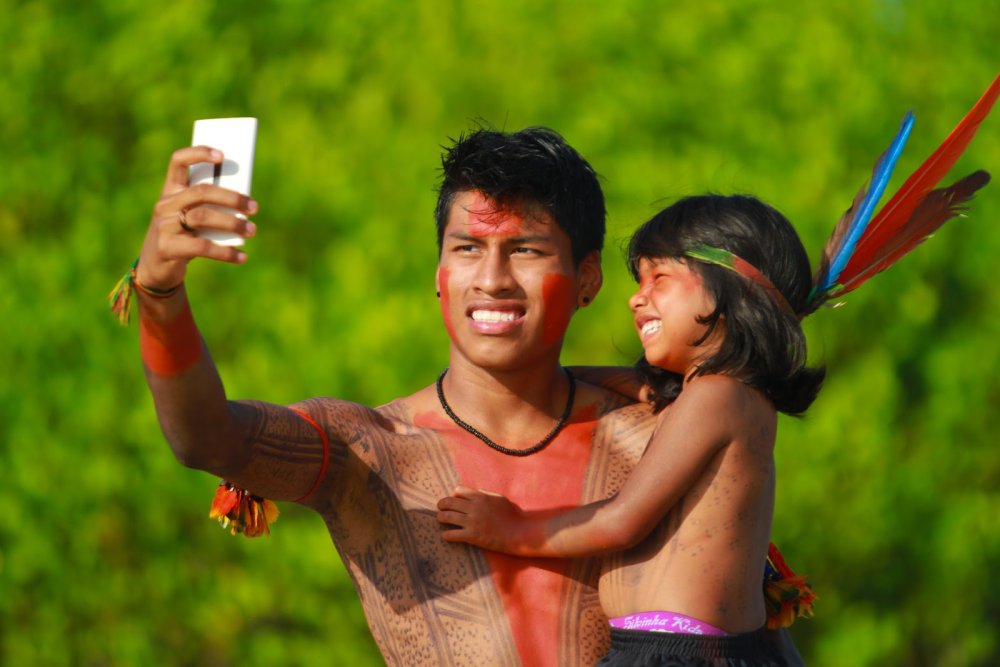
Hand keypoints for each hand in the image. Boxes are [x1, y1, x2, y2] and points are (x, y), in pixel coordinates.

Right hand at [136, 146, 258, 290]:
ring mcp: (164, 226)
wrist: (155, 268)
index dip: (198, 153)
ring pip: (203, 217)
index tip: (222, 155)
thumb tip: (246, 206)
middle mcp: (165, 204)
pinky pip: (202, 247)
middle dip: (232, 198)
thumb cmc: (182, 237)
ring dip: (233, 224)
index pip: (178, 162)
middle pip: (201, 192)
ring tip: (252, 231)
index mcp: (171, 191)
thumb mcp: (190, 218)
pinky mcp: (167, 248)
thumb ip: (209, 208)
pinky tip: (242, 257)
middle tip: (254, 207)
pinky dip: (226, 252)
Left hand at [436, 485, 525, 552]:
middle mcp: (474, 508)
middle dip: (442, 504)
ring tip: (440, 519)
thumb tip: (475, 491)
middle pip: (449, 502)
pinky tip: (445, 535)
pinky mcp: (473, 536)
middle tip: (440, 508)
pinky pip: (453, 534)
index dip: (454, 495)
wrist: (519, 533)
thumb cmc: (513, 516)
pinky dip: (446, 535)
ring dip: (441, 517)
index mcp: (481, 497)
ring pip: (447, 517)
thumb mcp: (500, 499)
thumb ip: (486, 494)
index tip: (453, 499)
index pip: (458, 490)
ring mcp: (473, 522)